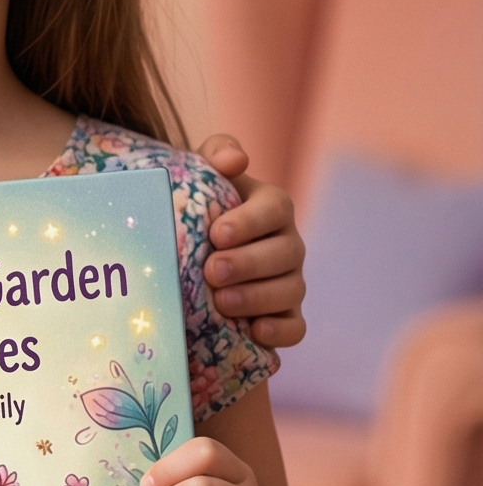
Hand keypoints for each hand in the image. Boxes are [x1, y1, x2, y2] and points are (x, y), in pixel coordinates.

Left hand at [196, 134, 306, 347]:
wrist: (190, 249)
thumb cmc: (198, 206)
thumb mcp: (201, 173)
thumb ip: (217, 153)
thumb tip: (235, 160)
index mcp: (272, 206)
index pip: (274, 210)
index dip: (249, 222)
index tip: (216, 233)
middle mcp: (287, 243)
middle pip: (284, 254)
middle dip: (248, 264)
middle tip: (211, 270)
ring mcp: (289, 281)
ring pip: (290, 291)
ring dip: (257, 298)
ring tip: (222, 302)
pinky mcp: (285, 316)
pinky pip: (295, 328)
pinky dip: (279, 331)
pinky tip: (255, 331)